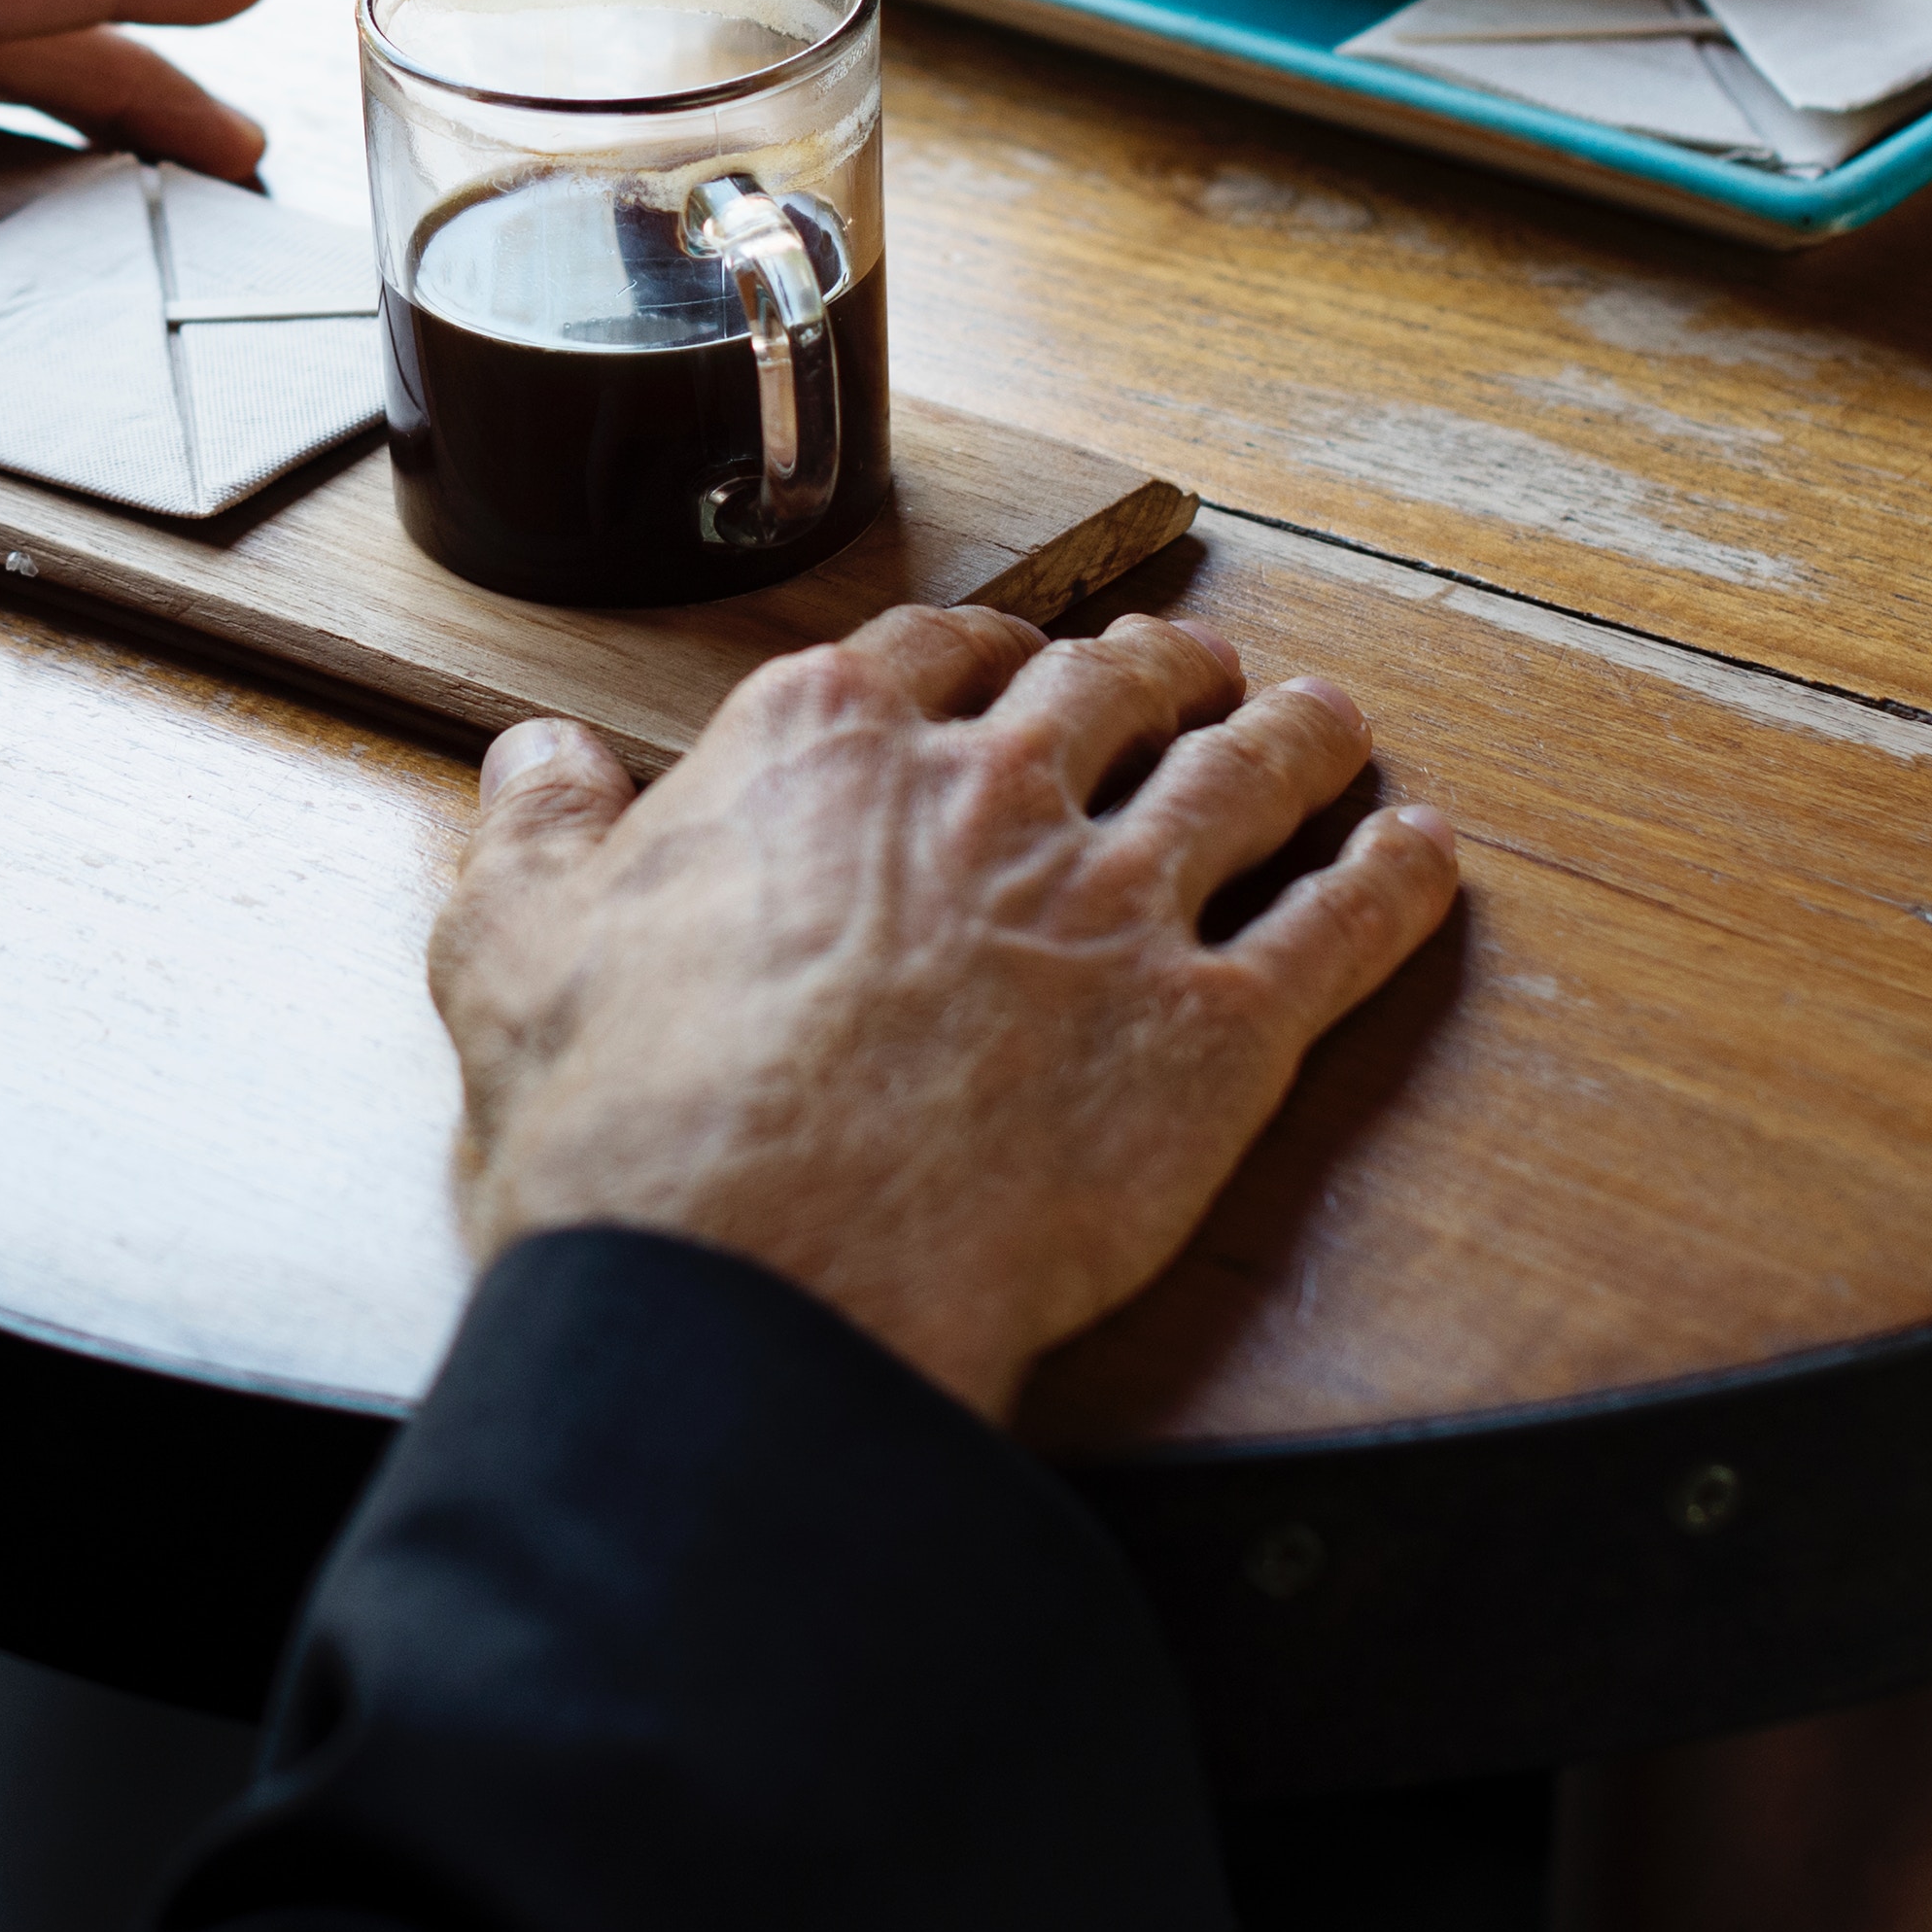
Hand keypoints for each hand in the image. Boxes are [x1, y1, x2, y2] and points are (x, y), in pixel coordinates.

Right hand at [433, 608, 1462, 1419]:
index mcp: (826, 749)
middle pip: (1112, 690)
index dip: (991, 656)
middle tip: (1196, 674)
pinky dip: (1395, 882)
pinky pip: (1342, 929)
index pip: (939, 655)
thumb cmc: (628, 1123)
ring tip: (1331, 725)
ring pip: (1249, 777)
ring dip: (1303, 739)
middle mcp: (989, 794)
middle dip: (1164, 671)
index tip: (1017, 662)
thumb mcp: (512, 944)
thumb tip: (541, 758)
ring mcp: (1117, 904)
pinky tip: (1420, 858)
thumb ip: (537, 830)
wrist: (757, 1276)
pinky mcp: (1217, 1036)